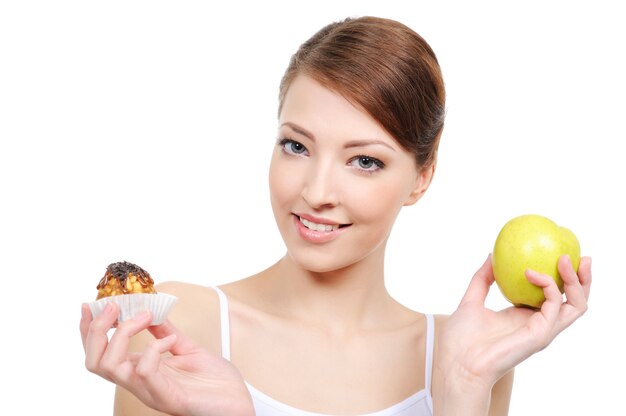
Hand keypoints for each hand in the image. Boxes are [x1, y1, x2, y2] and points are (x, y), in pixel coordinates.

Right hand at [80, 303, 253, 415]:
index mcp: (141, 371)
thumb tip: (152, 308)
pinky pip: (145, 373)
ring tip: (144, 316)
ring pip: (111, 367)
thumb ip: (167, 332)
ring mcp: (151, 391)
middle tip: (114, 306)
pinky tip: (169, 340)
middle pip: (95, 362)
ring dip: (123, 334)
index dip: (89, 330)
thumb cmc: (216, 383)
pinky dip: (154, 349)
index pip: (100, 353)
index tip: (91, 304)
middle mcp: (140, 383)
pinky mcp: (168, 397)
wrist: (239, 404)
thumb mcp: (187, 349)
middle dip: (96, 330)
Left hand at [437, 254, 590, 397]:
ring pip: (575, 306)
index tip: (562, 254)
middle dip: (582, 278)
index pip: (554, 296)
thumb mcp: (471, 300)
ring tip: (565, 259)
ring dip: (575, 281)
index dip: (563, 278)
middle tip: (581, 256)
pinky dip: (548, 286)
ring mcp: (542, 330)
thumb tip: (491, 255)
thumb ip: (482, 279)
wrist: (458, 363)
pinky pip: (554, 306)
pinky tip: (532, 273)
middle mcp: (538, 324)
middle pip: (573, 301)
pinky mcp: (540, 335)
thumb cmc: (461, 340)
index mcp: (525, 316)